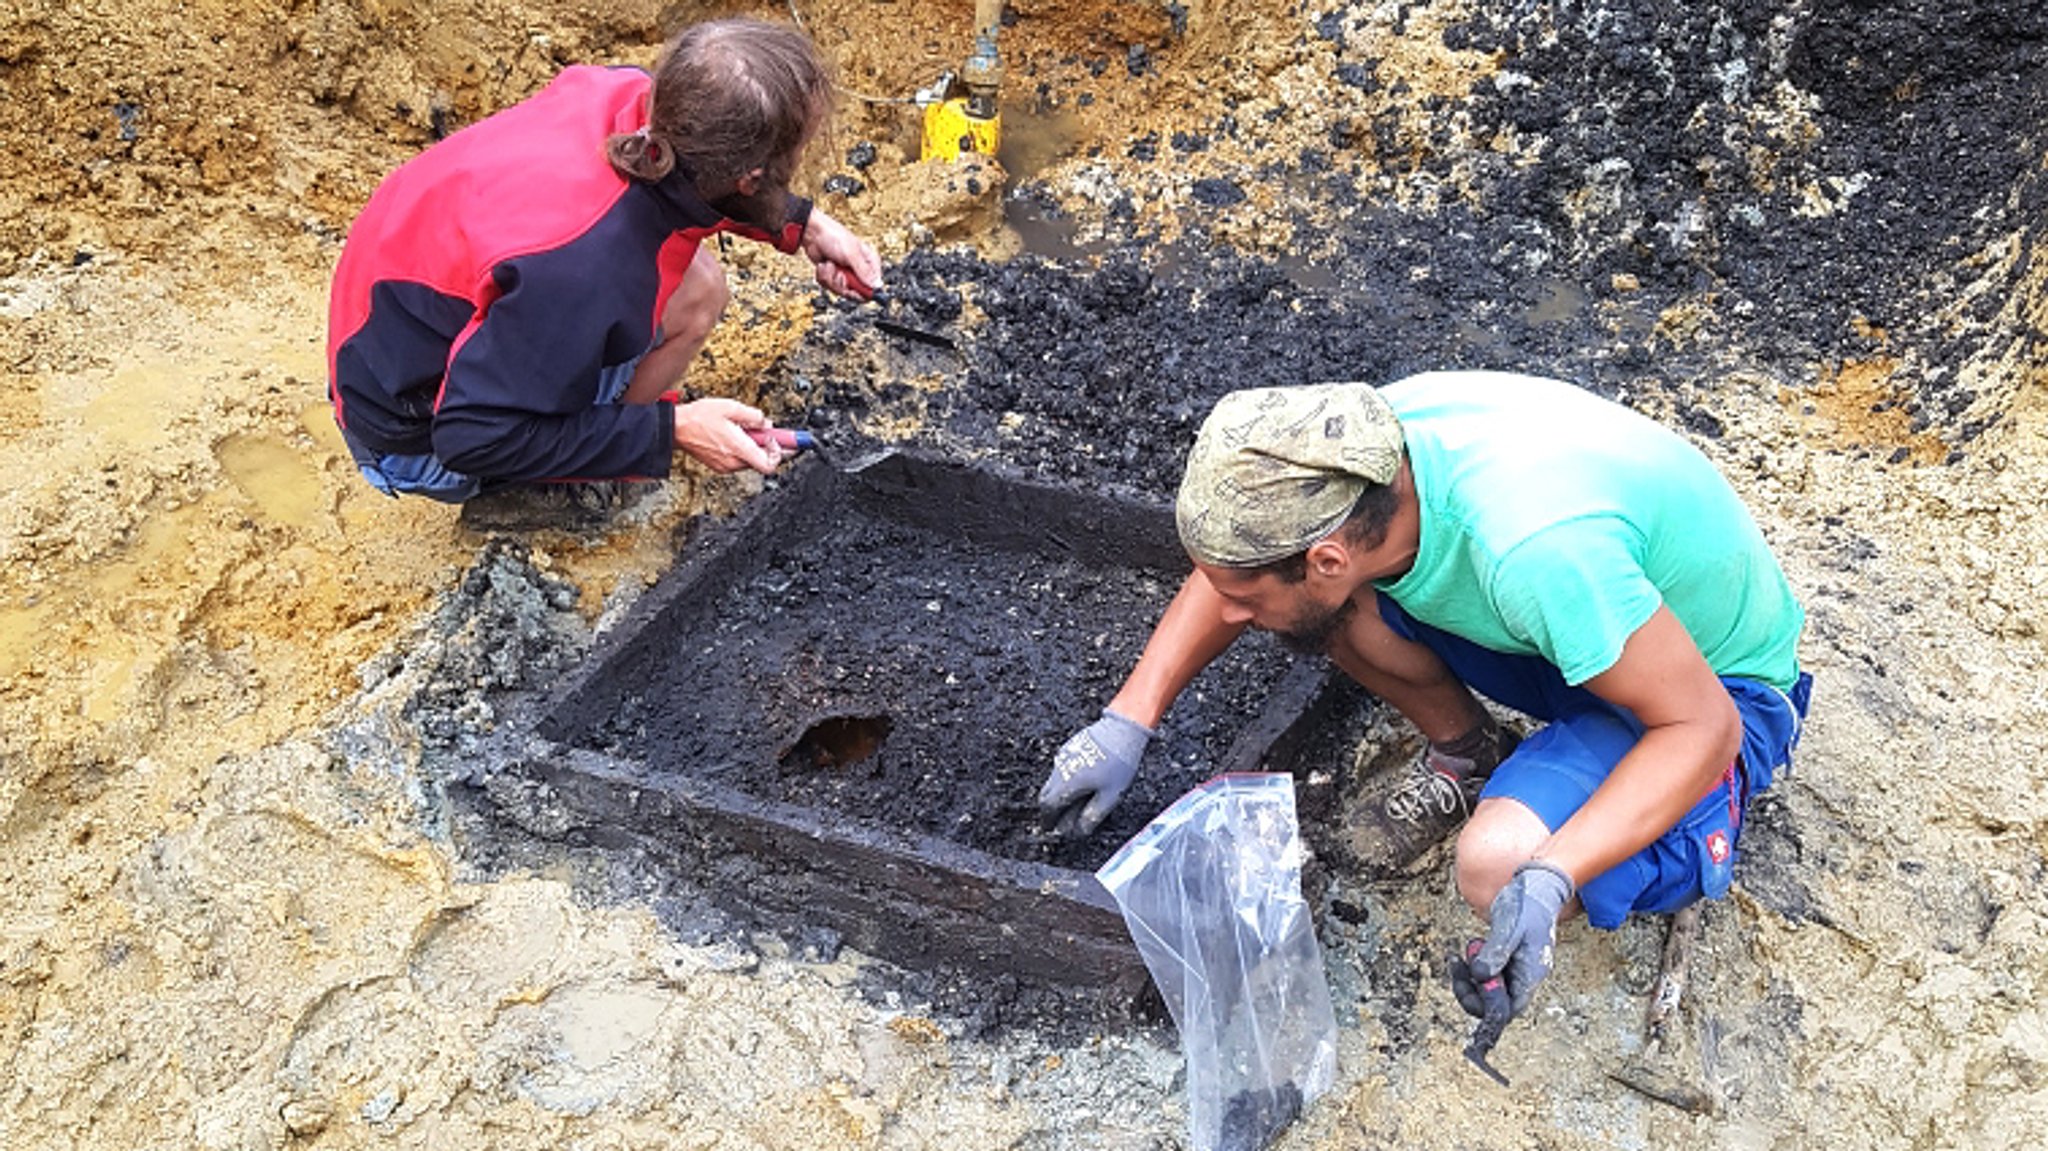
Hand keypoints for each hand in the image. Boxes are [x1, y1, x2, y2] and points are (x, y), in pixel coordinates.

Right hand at [673, 398, 781, 473]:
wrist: (676, 428)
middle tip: (764, 431)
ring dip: (753, 446)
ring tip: (743, 430)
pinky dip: (742, 449)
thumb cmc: (699, 418)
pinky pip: (738, 459)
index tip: (781, 441)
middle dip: (766, 446)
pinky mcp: (719, 465)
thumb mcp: (731, 407)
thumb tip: (766, 423)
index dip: (780, 453)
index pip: (770, 464)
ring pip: (750, 459)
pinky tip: (733, 435)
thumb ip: (754, 416)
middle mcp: (733, 462)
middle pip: (762, 461)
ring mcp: (725, 466)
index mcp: (739, 449)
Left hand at [800, 208, 882, 299]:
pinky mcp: (833, 276)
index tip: (852, 286)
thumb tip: (877, 285)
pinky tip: (824, 265)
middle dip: (842, 284)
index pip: (873, 286)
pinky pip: (830, 286)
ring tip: (829, 265)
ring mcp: (845, 273)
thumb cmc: (833, 236)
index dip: (862, 290)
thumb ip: (864, 272)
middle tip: (838, 273)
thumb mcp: (851, 254)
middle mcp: (859, 270)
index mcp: (869, 262)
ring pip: (841, 290)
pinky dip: (824, 276)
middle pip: (855, 292)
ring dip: (830, 278)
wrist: (812, 233)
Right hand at [1036, 708, 1155, 837]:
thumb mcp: (1111, 796)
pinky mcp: (1070, 746)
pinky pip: (1061, 768)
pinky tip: (1080, 782)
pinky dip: (1064, 780)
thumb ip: (1092, 816)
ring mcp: (1063, 755)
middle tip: (1058, 819)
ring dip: (1057, 794)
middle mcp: (1060, 768)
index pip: (1048, 807)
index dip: (1049, 820)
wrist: (1123, 728)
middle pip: (1046, 793)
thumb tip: (1077, 831)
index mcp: (1067, 783)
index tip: (1052, 828)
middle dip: (1050, 809)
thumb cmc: (1120, 763)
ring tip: (1072, 803)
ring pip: (1053, 780)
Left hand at [1452, 860, 1574, 1019]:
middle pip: (1493, 1004)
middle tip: (1459, 963)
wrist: (1537, 887)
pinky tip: (1473, 946)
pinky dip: (1474, 964)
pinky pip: (1486, 973)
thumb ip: (1496, 953)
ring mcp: (1514, 969)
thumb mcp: (1511, 928)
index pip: (1507, 1010)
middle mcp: (1523, 977)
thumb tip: (1480, 977)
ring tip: (1471, 946)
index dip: (1487, 1004)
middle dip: (1470, 989)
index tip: (1475, 979)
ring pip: (1487, 989)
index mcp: (1530, 975)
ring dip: (1469, 975)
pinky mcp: (1505, 959)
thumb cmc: (1528, 906)